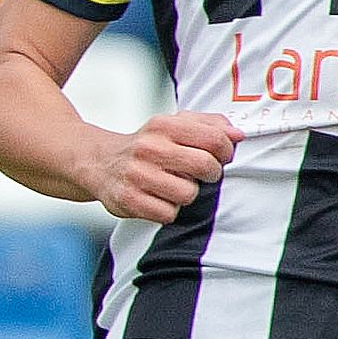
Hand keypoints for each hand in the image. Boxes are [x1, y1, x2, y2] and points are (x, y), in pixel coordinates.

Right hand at [83, 110, 236, 221]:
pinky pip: (168, 214)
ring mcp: (137, 175)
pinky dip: (168, 210)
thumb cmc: (146, 146)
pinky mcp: (129, 200)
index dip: (226, 151)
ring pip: (188, 194)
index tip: (221, 156)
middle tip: (201, 174)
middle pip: (205, 166)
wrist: (100, 163)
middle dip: (210, 174)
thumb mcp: (173, 125)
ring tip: (173, 187)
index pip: (214, 138)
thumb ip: (209, 125)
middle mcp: (149, 148)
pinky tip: (158, 199)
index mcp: (163, 125)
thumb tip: (237, 134)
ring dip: (186, 194)